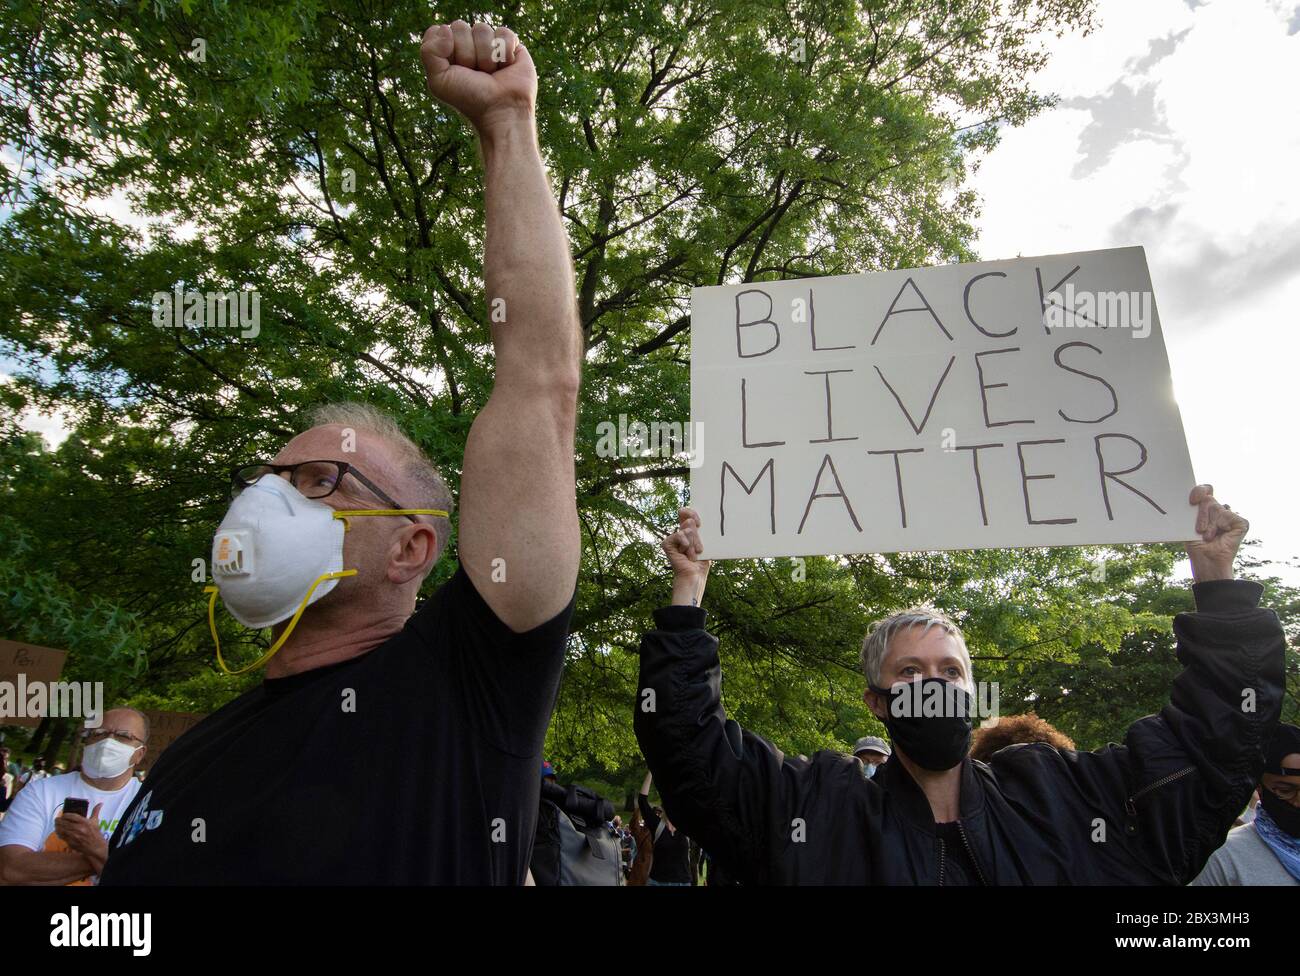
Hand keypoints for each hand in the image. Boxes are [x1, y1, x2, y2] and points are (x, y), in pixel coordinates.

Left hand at [54, 802, 106, 869]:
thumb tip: (100, 803)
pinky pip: (62, 836)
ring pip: (61, 829)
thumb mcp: (96, 821)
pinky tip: (58, 831)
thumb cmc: (95, 834)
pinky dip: (59, 833)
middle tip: (57, 819)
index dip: (65, 815)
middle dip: (58, 820)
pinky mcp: (71, 842)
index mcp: (85, 822)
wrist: (96, 847)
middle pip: (64, 822)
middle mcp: (79, 828)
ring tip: (56, 825)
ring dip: (57, 827)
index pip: (71, 816)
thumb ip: (96, 811)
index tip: (63, 815)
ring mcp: (74, 836)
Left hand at [419, 20, 535, 133]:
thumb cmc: (470, 99)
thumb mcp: (439, 81)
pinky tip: (506, 67)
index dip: (445, 49)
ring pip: (481, 29)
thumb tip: (446, 28)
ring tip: (491, 73)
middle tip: (474, 73)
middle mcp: (467, 43)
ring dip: (486, 56)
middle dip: (466, 54)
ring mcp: (488, 42)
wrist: (502, 110)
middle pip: (459, 26)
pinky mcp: (509, 43)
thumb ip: (429, 52)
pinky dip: (504, 53)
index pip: (438, 30)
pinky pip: (503, 33)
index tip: (454, 70)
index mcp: (447, 51)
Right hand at [662, 507, 710, 604]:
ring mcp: (673, 538)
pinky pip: (678, 535)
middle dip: (697, 536)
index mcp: (690, 531)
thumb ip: (700, 531)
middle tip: (699, 549)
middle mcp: (680, 533)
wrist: (694, 575)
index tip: (700, 522)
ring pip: (687, 530)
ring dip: (693, 544)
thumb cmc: (701, 562)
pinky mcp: (667, 544)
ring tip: (693, 554)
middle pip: (689, 521)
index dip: (692, 513)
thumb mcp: (705, 543)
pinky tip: (684, 552)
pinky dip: (685, 544)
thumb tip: (692, 520)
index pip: (688, 514)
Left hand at [1185, 484, 1247, 581]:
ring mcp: (1230, 516)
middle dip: (1200, 515)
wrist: (1205, 560)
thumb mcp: (1188, 523)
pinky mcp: (1241, 522)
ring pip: (1215, 506)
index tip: (1192, 501)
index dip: (1199, 491)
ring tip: (1208, 535)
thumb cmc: (1195, 544)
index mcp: (1206, 508)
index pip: (1205, 490)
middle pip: (1208, 499)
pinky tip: (1219, 535)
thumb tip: (1192, 497)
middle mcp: (1219, 510)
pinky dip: (1219, 525)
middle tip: (1199, 530)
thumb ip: (1192, 508)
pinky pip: (1227, 514)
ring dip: (1207, 523)